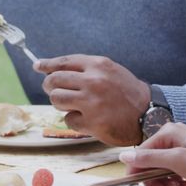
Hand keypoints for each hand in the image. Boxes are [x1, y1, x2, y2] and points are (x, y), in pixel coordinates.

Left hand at [34, 54, 149, 145]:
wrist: (147, 112)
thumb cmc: (125, 90)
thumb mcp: (109, 70)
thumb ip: (84, 67)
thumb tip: (51, 68)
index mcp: (98, 65)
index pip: (64, 62)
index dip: (47, 64)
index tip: (37, 66)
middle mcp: (94, 82)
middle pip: (54, 81)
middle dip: (50, 86)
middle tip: (54, 90)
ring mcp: (92, 102)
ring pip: (57, 99)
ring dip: (60, 103)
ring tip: (72, 104)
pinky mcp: (92, 122)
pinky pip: (68, 119)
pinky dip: (74, 119)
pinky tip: (86, 118)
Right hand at [118, 122, 185, 185]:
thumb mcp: (176, 161)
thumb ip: (149, 158)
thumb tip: (125, 155)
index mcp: (168, 132)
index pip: (142, 151)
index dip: (138, 170)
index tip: (139, 184)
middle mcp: (172, 135)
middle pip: (151, 160)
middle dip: (156, 177)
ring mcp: (180, 145)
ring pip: (161, 167)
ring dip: (166, 180)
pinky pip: (172, 169)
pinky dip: (175, 179)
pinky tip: (184, 184)